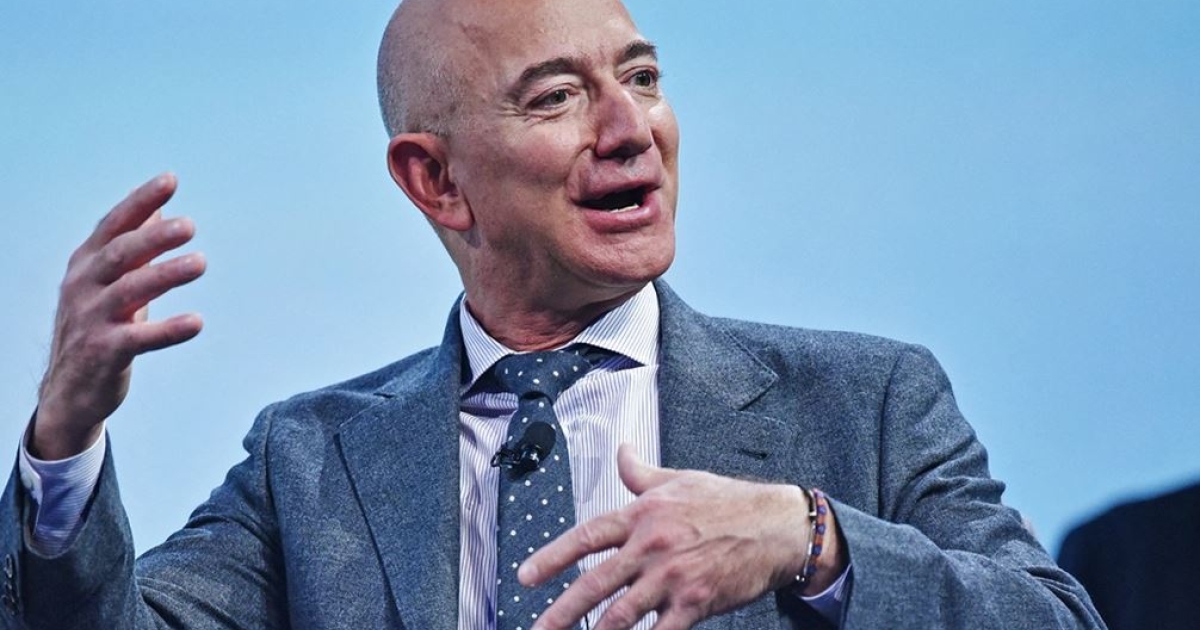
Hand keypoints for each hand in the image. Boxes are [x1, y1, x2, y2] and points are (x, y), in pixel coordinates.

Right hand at [32, 173, 205, 459]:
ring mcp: (90, 320)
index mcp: (85, 264)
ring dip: (166, 275)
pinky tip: (197, 322)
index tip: (170, 180)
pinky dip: (168, 329)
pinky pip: (138, 338)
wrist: (70, 390)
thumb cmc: (97, 327)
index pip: (114, 225)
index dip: (140, 202)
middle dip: (153, 237)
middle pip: (120, 254)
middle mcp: (83, 287)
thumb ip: (132, 248)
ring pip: (129, 291)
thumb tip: (158, 209)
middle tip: (190, 226)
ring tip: (201, 262)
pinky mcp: (103, 353)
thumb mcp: (108, 283)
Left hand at [519, 444, 841, 629]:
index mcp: (642, 515)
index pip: (586, 537)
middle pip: (595, 583)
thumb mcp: (678, 479)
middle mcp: (651, 546)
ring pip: (621, 614)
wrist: (777, 526)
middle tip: (538, 628)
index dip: (552, 558)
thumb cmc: (728, 502)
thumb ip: (640, 472)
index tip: (526, 577)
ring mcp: (672, 577)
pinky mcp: (695, 602)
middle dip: (561, 612)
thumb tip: (621, 451)